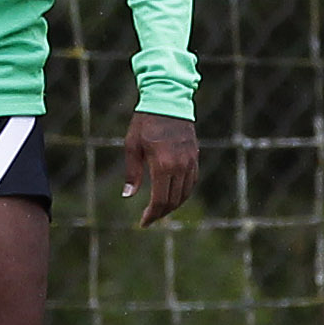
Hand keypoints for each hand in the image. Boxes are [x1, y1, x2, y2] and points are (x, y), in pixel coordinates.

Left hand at [121, 112, 197, 227]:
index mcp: (163, 166)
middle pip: (174, 200)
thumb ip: (132, 173)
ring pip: (185, 194)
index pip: (160, 200)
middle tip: (149, 219)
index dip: (152, 215)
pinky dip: (183, 194)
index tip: (143, 223)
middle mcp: (180, 167)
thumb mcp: (131, 147)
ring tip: (159, 211)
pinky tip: (172, 196)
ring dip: (173, 205)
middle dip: (161, 213)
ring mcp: (190, 163)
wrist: (168, 102)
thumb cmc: (144, 124)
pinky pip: (191, 183)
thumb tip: (128, 195)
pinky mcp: (195, 158)